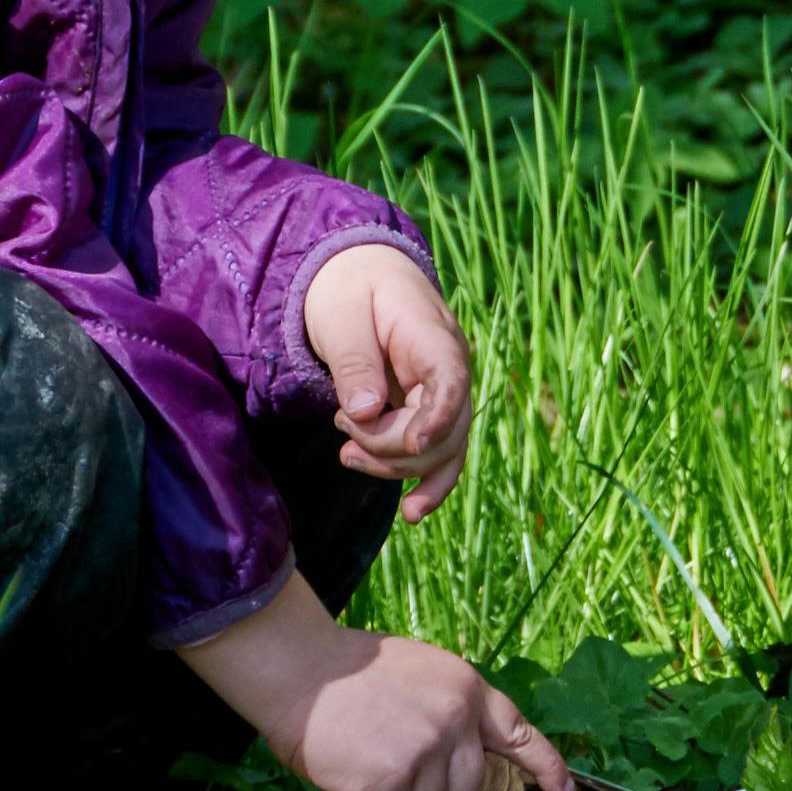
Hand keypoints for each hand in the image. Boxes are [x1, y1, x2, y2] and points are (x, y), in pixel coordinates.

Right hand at [180, 571, 571, 790]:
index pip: (518, 733)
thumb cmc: (350, 671)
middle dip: (438, 789)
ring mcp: (426, 750)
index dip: (544, 764)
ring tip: (366, 754)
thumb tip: (468, 758)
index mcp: (467, 689)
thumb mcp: (422, 673)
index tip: (562, 790)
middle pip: (469, 788)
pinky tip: (349, 768)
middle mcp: (456, 720)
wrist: (300, 669)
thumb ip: (451, 711)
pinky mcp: (393, 780)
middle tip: (396, 763)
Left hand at [304, 244, 474, 520]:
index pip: (451, 382)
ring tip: (347, 455)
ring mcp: (443, 395)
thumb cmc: (348, 290)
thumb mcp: (340, 316)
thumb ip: (355, 362)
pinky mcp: (428, 413)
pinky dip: (425, 483)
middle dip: (391, 446)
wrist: (357, 277)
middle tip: (343, 426)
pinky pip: (437, 455)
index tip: (412, 444)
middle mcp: (450, 370)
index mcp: (434, 337)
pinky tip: (411, 513)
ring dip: (394, 467)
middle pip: (443, 429)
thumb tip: (366, 411)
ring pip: (440, 451)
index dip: (438, 417)